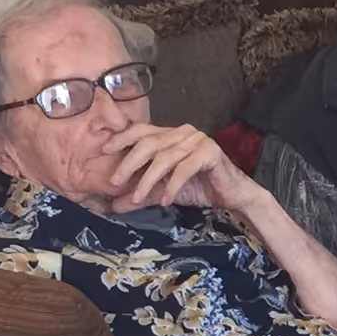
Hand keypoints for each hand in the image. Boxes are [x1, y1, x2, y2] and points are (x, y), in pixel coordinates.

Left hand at [102, 122, 258, 210]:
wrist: (232, 195)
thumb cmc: (199, 188)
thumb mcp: (162, 191)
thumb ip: (140, 195)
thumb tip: (112, 205)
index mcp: (170, 135)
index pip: (141, 130)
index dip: (122, 138)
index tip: (104, 150)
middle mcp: (183, 132)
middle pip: (149, 143)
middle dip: (129, 163)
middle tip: (115, 182)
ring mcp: (198, 140)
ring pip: (165, 158)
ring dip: (148, 180)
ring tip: (138, 198)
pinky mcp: (210, 152)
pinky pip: (184, 168)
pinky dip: (172, 185)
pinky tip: (165, 200)